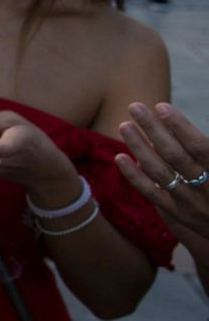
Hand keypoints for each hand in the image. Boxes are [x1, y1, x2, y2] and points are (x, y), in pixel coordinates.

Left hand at [117, 102, 208, 256]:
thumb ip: (207, 149)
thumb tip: (179, 125)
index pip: (201, 147)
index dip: (180, 126)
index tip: (161, 106)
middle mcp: (208, 191)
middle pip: (175, 157)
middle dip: (153, 130)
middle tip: (135, 107)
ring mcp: (191, 204)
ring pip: (160, 174)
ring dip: (140, 148)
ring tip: (124, 125)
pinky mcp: (177, 215)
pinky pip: (151, 194)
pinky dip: (135, 176)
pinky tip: (120, 157)